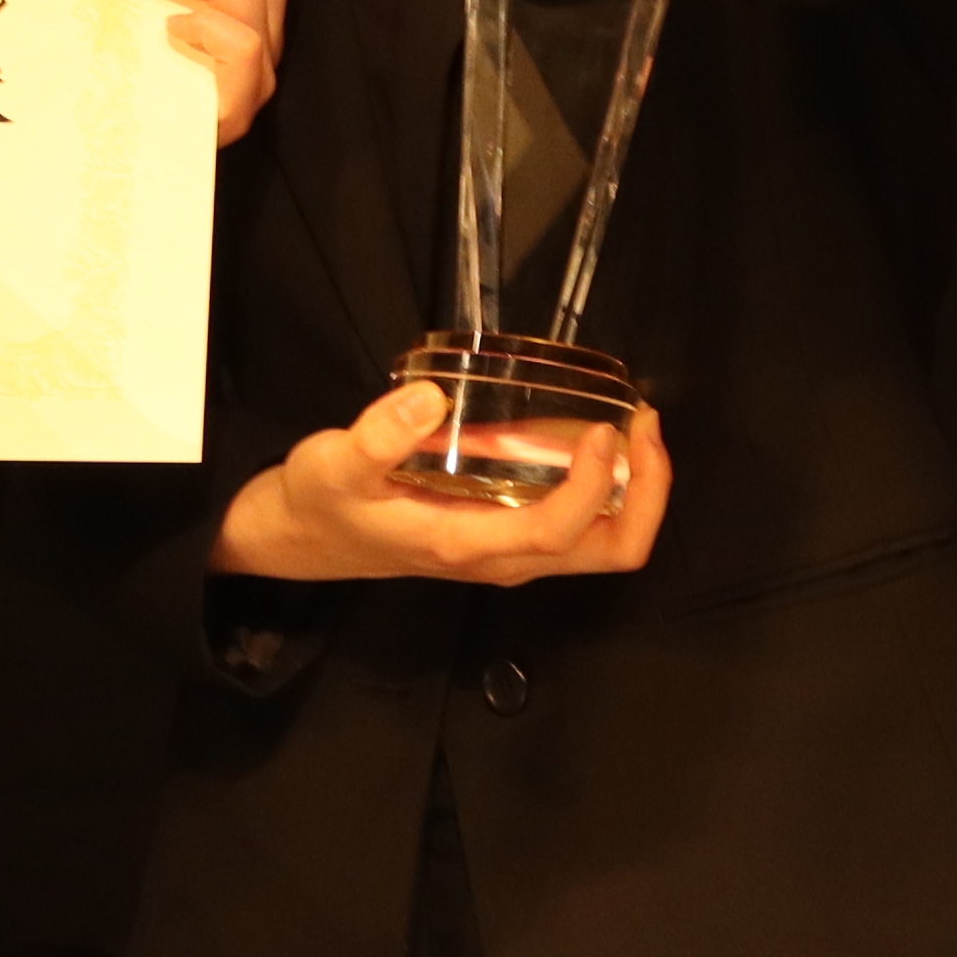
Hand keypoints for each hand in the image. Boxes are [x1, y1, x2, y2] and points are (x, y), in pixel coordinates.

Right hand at [211, 376, 672, 588]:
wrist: (307, 538)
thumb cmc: (324, 502)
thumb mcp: (334, 463)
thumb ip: (376, 436)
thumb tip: (428, 397)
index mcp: (468, 545)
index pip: (560, 530)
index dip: (596, 483)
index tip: (602, 429)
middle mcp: (503, 559)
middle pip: (610, 551)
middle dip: (649, 493)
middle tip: (645, 425)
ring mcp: (512, 553)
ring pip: (604, 545)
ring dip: (638, 491)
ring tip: (635, 427)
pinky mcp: (510, 537)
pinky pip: (584, 528)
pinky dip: (611, 489)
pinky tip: (596, 439)